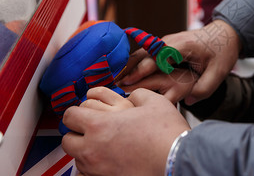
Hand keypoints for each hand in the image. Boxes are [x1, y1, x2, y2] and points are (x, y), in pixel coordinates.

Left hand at [62, 88, 189, 175]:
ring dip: (86, 150)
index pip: (70, 116)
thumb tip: (133, 96)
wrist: (176, 161)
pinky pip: (90, 173)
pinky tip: (111, 159)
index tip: (84, 112)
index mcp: (100, 125)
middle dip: (76, 133)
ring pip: (77, 159)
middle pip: (67, 140)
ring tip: (104, 144)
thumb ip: (138, 94)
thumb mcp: (154, 102)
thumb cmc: (166, 134)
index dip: (77, 111)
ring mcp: (98, 168)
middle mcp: (93, 149)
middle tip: (91, 129)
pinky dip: (96, 165)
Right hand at [118, 20, 240, 104]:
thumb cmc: (223, 52)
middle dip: (127, 67)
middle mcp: (171, 41)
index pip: (156, 58)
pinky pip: (148, 53)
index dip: (141, 70)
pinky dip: (136, 62)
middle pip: (144, 53)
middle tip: (112, 83)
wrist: (226, 34)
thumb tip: (187, 101)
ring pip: (143, 52)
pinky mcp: (167, 45)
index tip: (127, 82)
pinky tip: (127, 73)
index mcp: (182, 46)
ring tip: (114, 79)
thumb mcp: (219, 72)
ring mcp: (167, 42)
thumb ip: (204, 88)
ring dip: (129, 64)